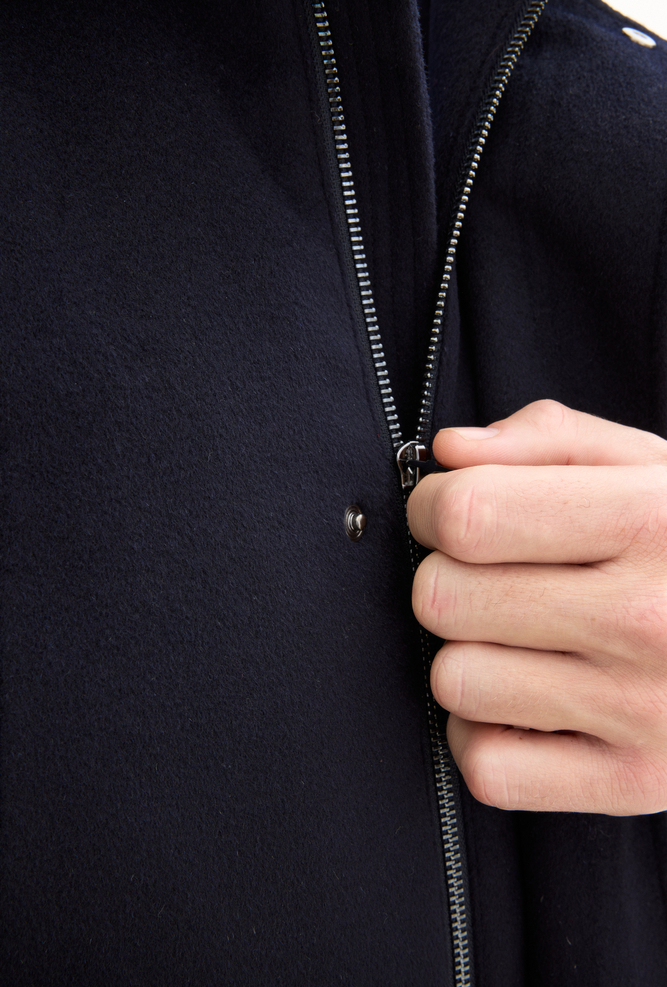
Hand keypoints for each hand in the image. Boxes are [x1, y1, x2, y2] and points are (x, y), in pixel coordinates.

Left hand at [407, 399, 666, 814]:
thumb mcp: (654, 465)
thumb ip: (550, 439)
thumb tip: (449, 454)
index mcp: (650, 520)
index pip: (468, 515)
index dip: (434, 507)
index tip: (448, 511)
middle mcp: (649, 618)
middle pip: (444, 599)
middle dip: (446, 576)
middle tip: (490, 574)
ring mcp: (646, 710)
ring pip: (455, 682)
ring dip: (467, 655)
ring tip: (520, 638)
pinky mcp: (638, 782)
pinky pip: (488, 767)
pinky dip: (484, 734)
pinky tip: (525, 700)